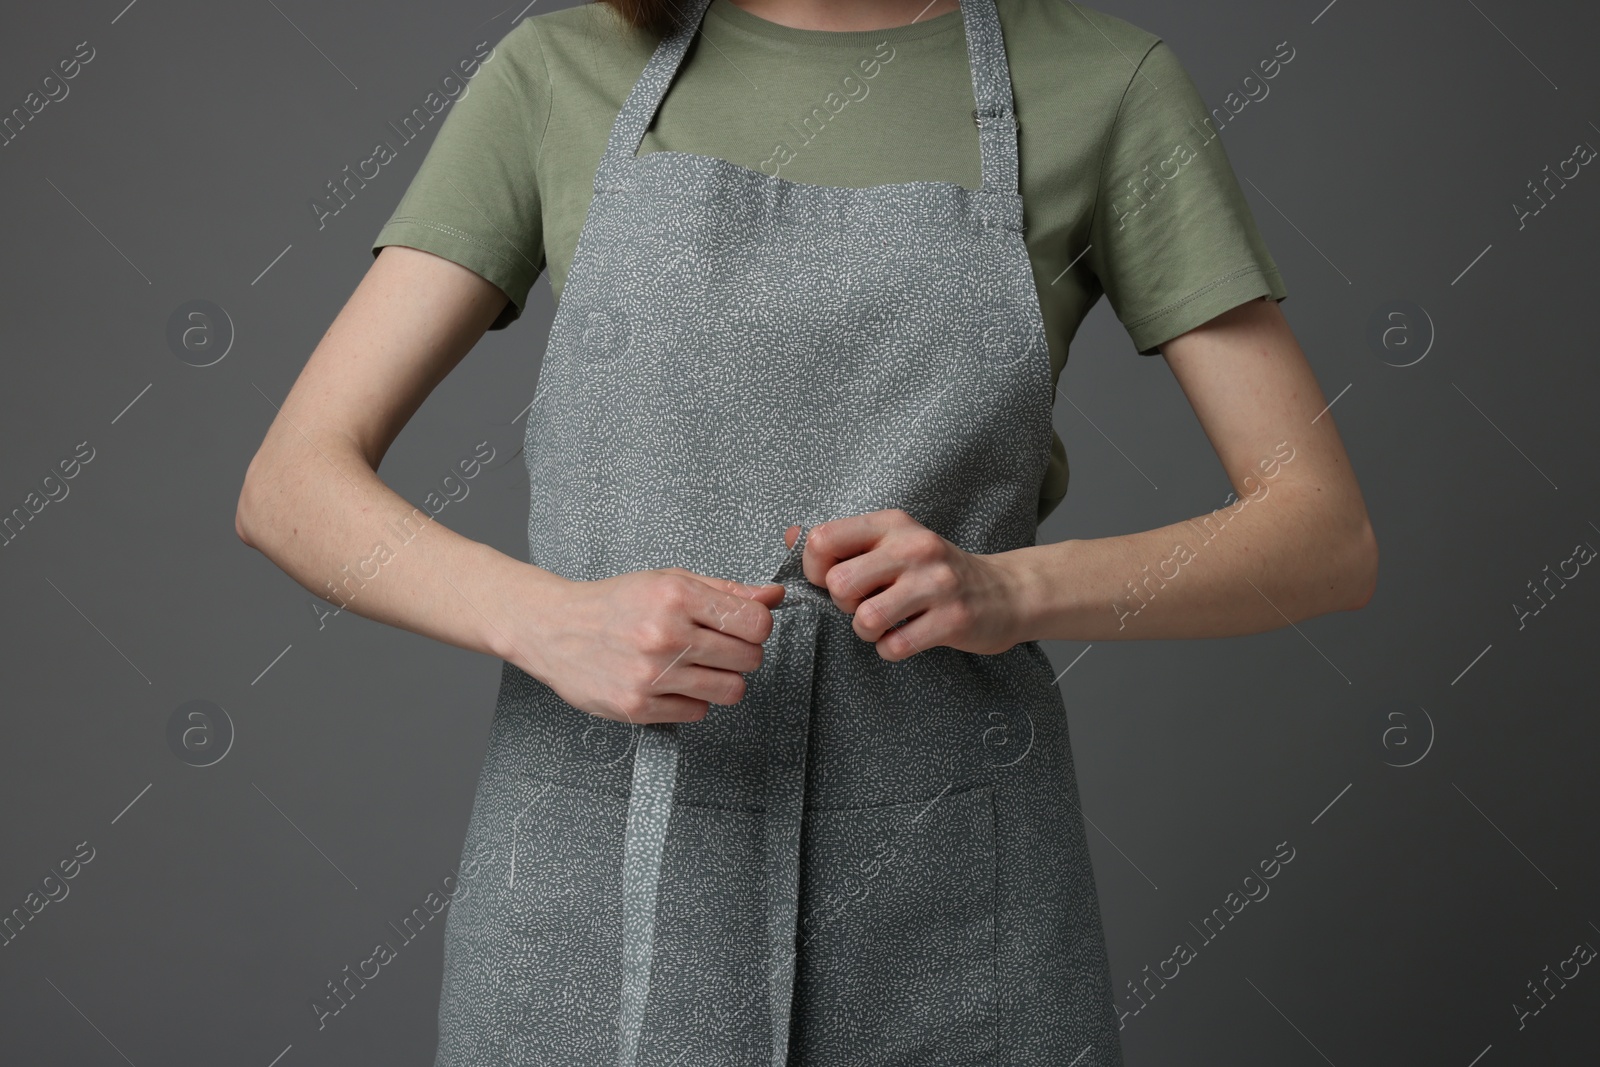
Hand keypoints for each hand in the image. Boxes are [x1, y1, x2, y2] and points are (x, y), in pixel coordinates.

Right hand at [513, 567, 786, 723]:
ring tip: (696, 667)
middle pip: (749, 659)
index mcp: (676, 596)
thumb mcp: (669, 581)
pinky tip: (670, 683)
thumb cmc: (615, 603)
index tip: (744, 629)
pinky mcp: (637, 706)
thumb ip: (725, 591)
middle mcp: (665, 634)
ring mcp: (651, 674)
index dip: (757, 628)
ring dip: (720, 681)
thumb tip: (774, 596)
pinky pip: (697, 712)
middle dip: (741, 655)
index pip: (756, 623)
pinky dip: (690, 700)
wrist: (554, 628)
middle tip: (716, 649)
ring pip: (730, 691)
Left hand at [792, 510, 1025, 660]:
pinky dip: (892, 649)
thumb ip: (844, 541)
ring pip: (866, 619)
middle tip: (865, 605)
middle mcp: (914, 547)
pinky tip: (906, 638)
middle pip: (839, 584)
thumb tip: (791, 535)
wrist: (1005, 592)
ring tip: (885, 625)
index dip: (814, 569)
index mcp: (892, 525)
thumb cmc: (936, 571)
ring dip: (867, 632)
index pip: (823, 540)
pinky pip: (895, 645)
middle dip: (843, 605)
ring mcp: (936, 583)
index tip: (833, 581)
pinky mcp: (953, 619)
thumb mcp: (893, 542)